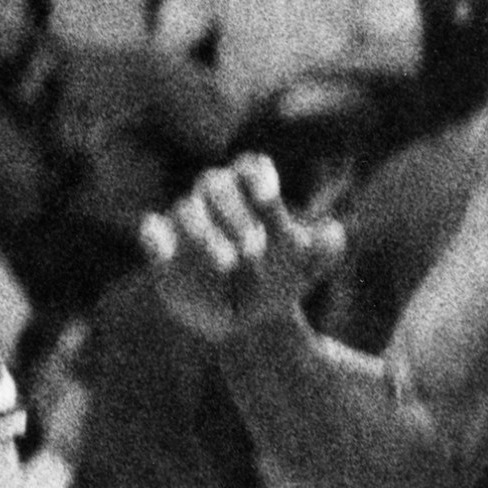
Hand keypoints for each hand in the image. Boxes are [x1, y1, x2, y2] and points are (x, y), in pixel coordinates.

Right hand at [143, 155, 345, 339]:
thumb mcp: (302, 273)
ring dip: (206, 231)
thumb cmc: (274, 281)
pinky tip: (163, 250)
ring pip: (188, 208)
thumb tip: (336, 232)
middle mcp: (215, 199)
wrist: (243, 319)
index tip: (269, 194)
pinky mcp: (163, 245)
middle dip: (236, 213)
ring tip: (228, 262)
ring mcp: (186, 220)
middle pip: (216, 184)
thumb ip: (320, 252)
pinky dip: (154, 236)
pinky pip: (151, 230)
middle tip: (256, 248)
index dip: (258, 177)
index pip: (250, 168)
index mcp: (249, 193)